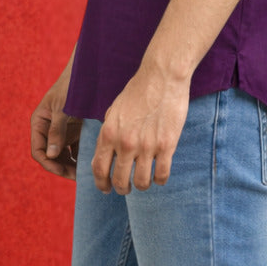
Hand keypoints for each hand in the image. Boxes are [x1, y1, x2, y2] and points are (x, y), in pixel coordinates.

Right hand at [31, 76, 81, 178]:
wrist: (87, 72)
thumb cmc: (71, 87)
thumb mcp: (63, 109)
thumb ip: (56, 131)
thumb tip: (50, 155)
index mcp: (39, 124)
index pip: (39, 151)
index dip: (49, 164)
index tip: (63, 172)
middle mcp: (48, 130)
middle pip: (51, 156)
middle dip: (63, 168)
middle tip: (78, 177)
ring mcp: (62, 131)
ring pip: (64, 155)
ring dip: (72, 165)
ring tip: (86, 173)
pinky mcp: (75, 131)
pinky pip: (76, 149)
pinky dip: (81, 157)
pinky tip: (91, 163)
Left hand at [93, 62, 189, 193]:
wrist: (162, 76)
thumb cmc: (137, 91)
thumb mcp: (114, 111)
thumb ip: (108, 134)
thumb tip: (104, 155)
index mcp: (109, 134)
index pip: (99, 169)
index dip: (101, 184)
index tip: (106, 188)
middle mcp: (126, 143)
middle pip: (120, 180)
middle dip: (122, 189)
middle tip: (125, 189)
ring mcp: (147, 145)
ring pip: (141, 182)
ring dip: (141, 186)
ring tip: (144, 183)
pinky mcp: (167, 145)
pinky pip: (162, 174)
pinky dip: (160, 180)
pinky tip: (159, 176)